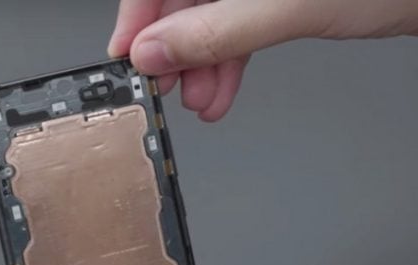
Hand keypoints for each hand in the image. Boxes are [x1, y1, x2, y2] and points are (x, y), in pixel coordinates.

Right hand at [108, 0, 417, 120]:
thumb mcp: (287, 9)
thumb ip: (215, 33)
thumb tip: (156, 50)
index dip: (140, 15)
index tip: (130, 56)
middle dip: (173, 47)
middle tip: (168, 89)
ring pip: (207, 16)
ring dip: (201, 63)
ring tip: (202, 101)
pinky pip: (235, 25)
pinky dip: (228, 60)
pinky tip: (222, 90)